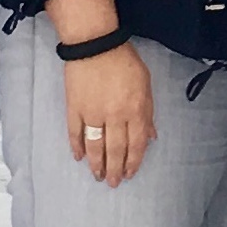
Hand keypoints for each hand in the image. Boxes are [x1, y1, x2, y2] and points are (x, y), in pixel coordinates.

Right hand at [63, 42, 156, 184]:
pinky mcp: (74, 108)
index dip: (134, 162)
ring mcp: (92, 113)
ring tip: (97, 176)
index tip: (130, 173)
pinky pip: (75, 132)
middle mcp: (115, 116)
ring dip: (97, 164)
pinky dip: (77, 146)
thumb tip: (151, 137)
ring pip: (95, 146)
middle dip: (115, 169)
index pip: (136, 144)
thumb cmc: (124, 61)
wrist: (95, 44)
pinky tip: (79, 157)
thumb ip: (148, 112)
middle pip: (115, 150)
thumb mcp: (145, 84)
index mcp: (135, 110)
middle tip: (113, 183)